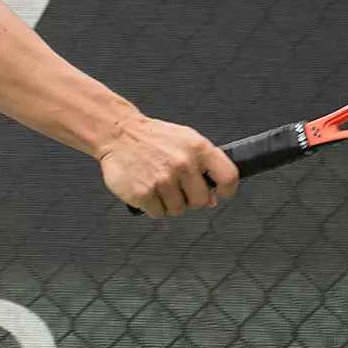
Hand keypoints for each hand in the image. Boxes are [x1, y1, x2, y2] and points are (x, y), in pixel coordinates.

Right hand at [98, 117, 237, 217]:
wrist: (118, 133)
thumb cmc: (153, 138)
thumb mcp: (185, 140)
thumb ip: (203, 165)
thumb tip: (212, 198)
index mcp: (198, 148)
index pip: (228, 177)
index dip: (226, 190)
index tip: (219, 193)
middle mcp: (183, 164)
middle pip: (202, 201)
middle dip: (190, 199)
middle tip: (177, 186)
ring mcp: (163, 180)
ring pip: (178, 210)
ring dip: (168, 202)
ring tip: (157, 183)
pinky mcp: (144, 193)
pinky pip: (157, 214)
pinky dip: (152, 206)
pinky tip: (146, 188)